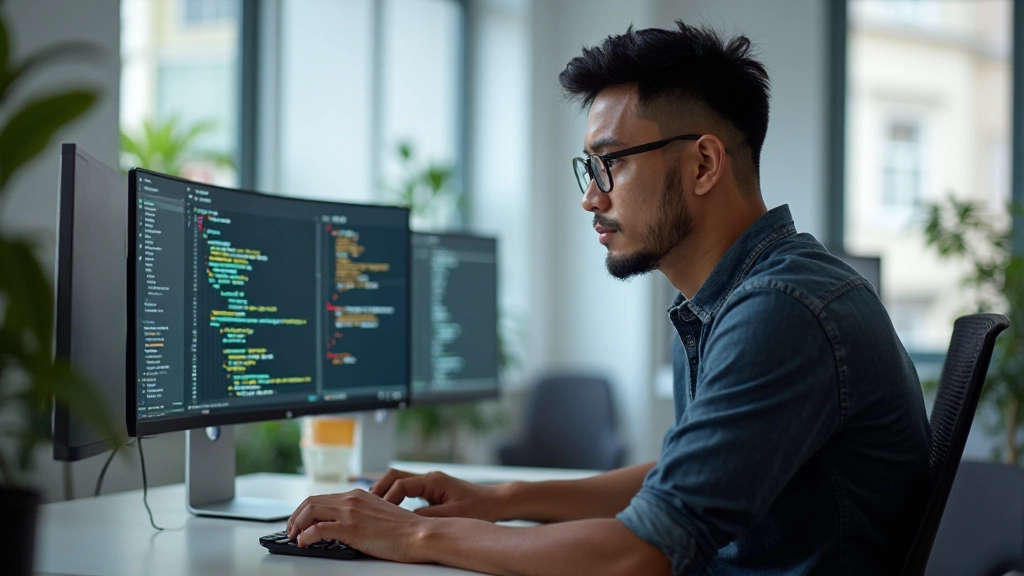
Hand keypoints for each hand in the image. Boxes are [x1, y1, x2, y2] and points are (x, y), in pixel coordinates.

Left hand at [285, 489, 429, 562]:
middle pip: (311, 502)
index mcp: (358, 495)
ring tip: (294, 536)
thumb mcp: (379, 514)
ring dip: (296, 524)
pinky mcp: (351, 528)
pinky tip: (303, 542)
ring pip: (310, 511)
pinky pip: (318, 529)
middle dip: (295, 516)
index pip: (322, 498)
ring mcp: (350, 513)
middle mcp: (352, 499)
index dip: (305, 510)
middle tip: (290, 530)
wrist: (419, 534)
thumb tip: (345, 525)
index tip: (300, 522)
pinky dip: (305, 536)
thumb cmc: (404, 529)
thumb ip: (361, 514)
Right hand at [370, 468, 506, 521]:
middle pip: (394, 476)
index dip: (388, 499)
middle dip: (378, 489)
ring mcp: (429, 483)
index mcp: (433, 480)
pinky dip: (395, 497)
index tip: (380, 513)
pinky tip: (388, 511)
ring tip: (372, 508)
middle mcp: (429, 477)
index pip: (401, 484)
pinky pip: (406, 490)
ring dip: (385, 492)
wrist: (496, 502)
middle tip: (366, 506)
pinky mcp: (431, 490)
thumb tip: (404, 522)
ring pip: (399, 481)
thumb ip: (427, 518)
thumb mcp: (452, 516)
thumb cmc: (479, 508)